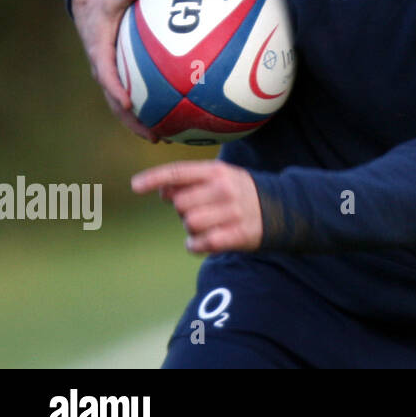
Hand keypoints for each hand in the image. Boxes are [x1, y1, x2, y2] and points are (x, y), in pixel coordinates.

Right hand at [71, 0, 157, 141]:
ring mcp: (111, 76)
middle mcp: (104, 70)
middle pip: (116, 101)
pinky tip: (170, 122)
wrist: (90, 10)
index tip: (129, 101)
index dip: (116, 88)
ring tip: (164, 139)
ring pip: (123, 107)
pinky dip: (147, 111)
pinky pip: (133, 98)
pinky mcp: (120, 78)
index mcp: (100, 52)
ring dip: (140, 124)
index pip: (107, 74)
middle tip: (154, 135)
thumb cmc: (105, 2)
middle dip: (133, 120)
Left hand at [132, 160, 263, 253]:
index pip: (179, 172)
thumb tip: (162, 191)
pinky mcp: (238, 234)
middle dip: (183, 211)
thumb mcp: (219, 178)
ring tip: (206, 226)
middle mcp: (225, 189)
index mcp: (217, 171)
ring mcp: (233, 212)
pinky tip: (206, 240)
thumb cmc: (238, 192)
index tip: (134, 186)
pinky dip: (197, 245)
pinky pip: (202, 244)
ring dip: (192, 229)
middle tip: (200, 210)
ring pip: (190, 224)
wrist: (281, 208)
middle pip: (180, 205)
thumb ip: (189, 181)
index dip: (154, 178)